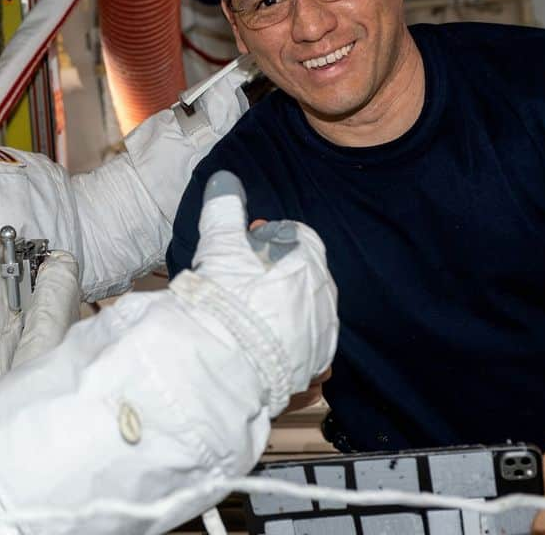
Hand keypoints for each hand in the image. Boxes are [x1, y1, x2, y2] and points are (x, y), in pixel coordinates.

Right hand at [187, 171, 338, 414]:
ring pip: (304, 309)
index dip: (266, 237)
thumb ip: (224, 208)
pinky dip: (287, 339)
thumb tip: (225, 179)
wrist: (224, 365)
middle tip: (240, 279)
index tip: (244, 245)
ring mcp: (322, 333)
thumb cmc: (224, 298)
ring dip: (280, 306)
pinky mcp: (314, 365)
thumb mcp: (219, 244)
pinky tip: (260, 340)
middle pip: (301, 272)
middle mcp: (325, 296)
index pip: (296, 236)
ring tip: (246, 313)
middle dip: (274, 271)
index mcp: (309, 261)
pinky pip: (305, 343)